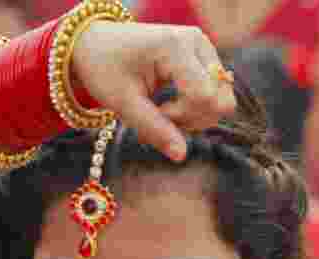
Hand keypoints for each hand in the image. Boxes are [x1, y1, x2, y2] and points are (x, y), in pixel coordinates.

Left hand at [70, 22, 236, 160]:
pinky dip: (193, 108)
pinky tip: (168, 105)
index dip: (182, 117)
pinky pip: (214, 94)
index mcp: (176, 46)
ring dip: (193, 115)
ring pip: (221, 99)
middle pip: (221, 99)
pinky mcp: (204, 57)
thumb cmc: (105, 69)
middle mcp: (197, 42)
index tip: (154, 113)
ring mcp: (204, 48)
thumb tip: (181, 156)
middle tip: (159, 115)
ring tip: (161, 111)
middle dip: (192, 119)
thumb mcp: (123, 103)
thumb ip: (154, 129)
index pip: (204, 96)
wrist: (97, 43)